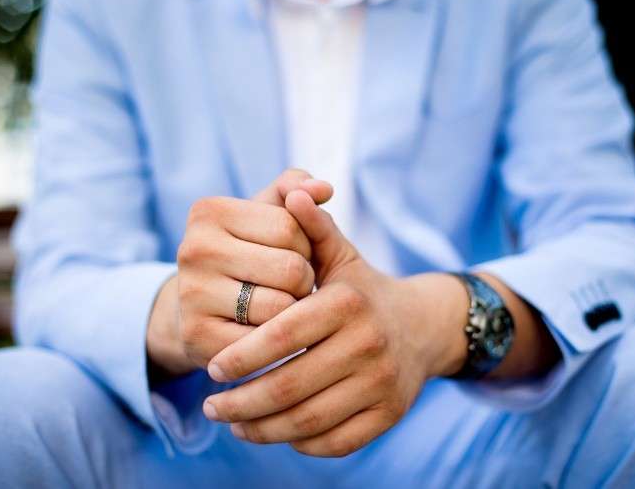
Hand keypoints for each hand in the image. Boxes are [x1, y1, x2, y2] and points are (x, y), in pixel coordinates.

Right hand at [146, 170, 332, 379]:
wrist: (198, 309)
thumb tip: (323, 189)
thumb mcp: (267, 214)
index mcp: (209, 211)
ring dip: (292, 312)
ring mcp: (191, 295)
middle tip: (287, 286)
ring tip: (277, 307)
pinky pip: (265, 342)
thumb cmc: (247, 253)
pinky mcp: (197, 337)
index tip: (287, 253)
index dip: (304, 245)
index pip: (291, 226)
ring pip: (281, 307)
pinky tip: (263, 332)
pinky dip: (275, 341)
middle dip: (303, 281)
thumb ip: (297, 189)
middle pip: (291, 268)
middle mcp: (193, 249)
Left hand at [202, 190, 469, 456]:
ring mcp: (383, 385)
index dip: (241, 356)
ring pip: (307, 422)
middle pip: (289, 387)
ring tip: (232, 422)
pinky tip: (272, 432)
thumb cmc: (364, 290)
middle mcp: (370, 345)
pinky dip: (298, 444)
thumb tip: (291, 191)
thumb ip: (313, 227)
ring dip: (260, 429)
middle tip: (210, 404)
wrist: (423, 327)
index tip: (211, 369)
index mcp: (349, 303)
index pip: (282, 335)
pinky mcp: (390, 415)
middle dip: (239, 402)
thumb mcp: (341, 255)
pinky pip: (335, 442)